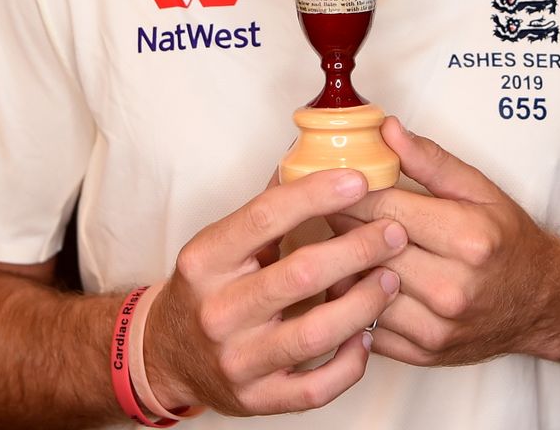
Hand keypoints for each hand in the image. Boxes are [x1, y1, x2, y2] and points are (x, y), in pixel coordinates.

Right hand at [144, 169, 407, 415]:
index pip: (265, 216)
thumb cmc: (206, 289)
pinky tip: (367, 334)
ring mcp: (237, 360)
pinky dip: (351, 361)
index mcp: (204, 261)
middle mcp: (217, 311)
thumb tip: (314, 158)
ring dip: (364, 302)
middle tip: (393, 232)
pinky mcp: (257, 400)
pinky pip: (318, 387)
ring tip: (390, 279)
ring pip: (317, 332)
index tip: (360, 181)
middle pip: (301, 273)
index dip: (317, 195)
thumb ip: (266, 208)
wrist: (166, 355)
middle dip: (358, 249)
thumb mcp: (220, 243)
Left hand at [328, 118, 557, 366]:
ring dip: (341, 268)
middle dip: (340, 227)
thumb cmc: (511, 243)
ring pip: (360, 291)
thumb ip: (430, 160)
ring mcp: (437, 326)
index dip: (349, 194)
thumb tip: (387, 130)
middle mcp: (452, 287)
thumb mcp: (481, 191)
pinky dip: (352, 304)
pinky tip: (352, 284)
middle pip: (368, 250)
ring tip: (333, 247)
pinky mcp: (425, 353)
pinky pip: (367, 327)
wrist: (544, 304)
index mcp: (467, 239)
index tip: (331, 185)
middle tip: (324, 212)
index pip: (383, 209)